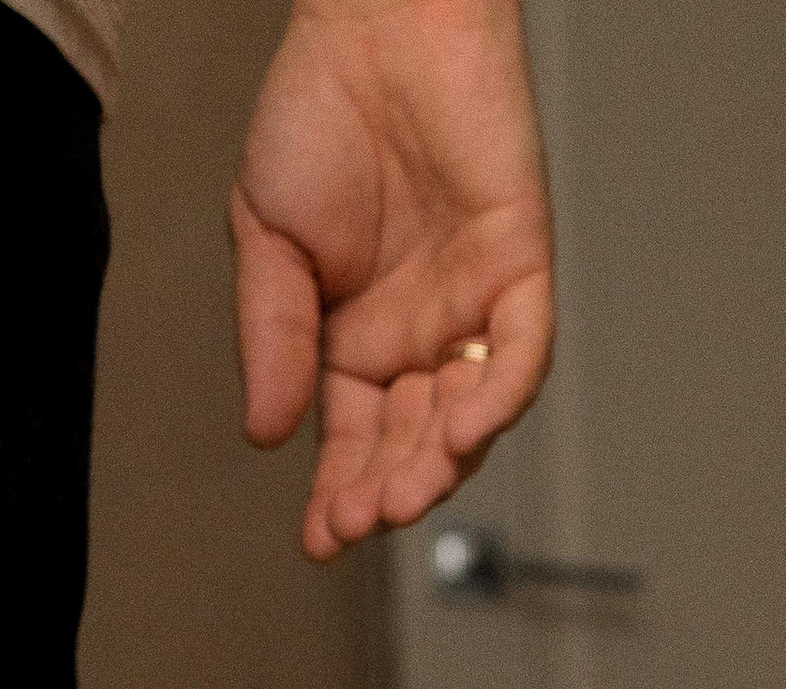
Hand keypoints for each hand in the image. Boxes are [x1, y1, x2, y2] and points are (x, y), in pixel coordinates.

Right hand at [232, 0, 554, 563]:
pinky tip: (459, 434)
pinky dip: (494, 400)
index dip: (339, 490)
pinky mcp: (520, 271)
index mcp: (354, 337)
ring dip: (436, 463)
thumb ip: (272, 335)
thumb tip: (265, 433)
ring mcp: (473, 310)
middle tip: (359, 521)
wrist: (373, 24)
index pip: (354, 438)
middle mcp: (419, 337)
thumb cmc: (317, 112)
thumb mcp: (266, 236)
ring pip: (467, 416)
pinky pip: (519, 356)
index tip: (320, 539)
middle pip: (411, 441)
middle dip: (386, 488)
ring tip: (400, 497)